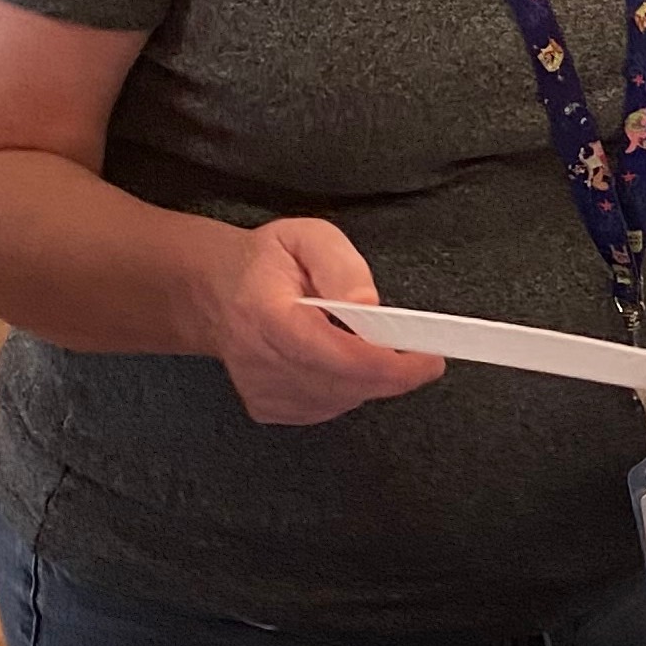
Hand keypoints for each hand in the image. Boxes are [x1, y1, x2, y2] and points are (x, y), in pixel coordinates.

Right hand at [200, 216, 444, 425]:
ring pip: (341, 401)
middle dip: (392, 372)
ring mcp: (261, 390)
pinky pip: (327, 409)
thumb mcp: (307, 237)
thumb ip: (341, 265)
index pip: (339, 357)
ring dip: (368, 379)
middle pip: (346, 386)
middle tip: (415, 350)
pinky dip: (346, 389)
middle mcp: (259, 360)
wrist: (216, 291)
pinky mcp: (266, 407)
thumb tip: (367, 304)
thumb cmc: (267, 262)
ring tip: (367, 346)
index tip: (429, 360)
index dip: (391, 366)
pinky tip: (338, 362)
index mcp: (267, 314)